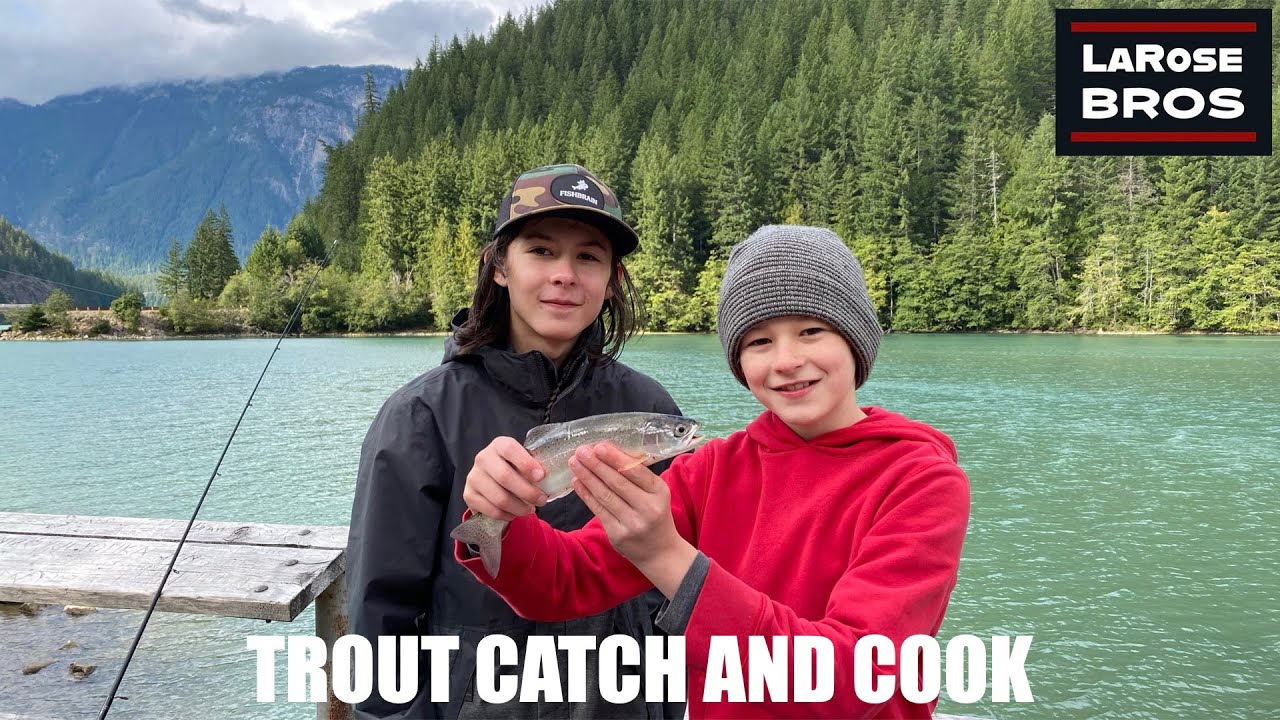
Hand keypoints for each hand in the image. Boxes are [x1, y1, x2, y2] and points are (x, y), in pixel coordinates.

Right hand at [462, 436, 546, 520]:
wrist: (491, 480)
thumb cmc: (514, 469)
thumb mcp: (523, 462)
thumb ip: (534, 467)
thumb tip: (550, 480)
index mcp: (499, 445)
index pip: (510, 450)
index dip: (526, 463)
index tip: (541, 477)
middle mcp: (483, 458)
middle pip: (505, 477)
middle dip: (528, 492)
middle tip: (542, 500)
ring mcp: (473, 477)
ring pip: (499, 498)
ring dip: (520, 508)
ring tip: (531, 510)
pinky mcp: (469, 495)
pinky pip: (492, 510)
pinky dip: (508, 515)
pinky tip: (515, 514)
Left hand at [568, 442, 680, 564]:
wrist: (660, 551)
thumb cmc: (656, 514)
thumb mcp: (657, 493)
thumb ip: (638, 475)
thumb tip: (610, 452)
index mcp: (660, 493)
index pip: (635, 472)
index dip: (615, 459)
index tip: (599, 446)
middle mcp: (648, 508)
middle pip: (617, 483)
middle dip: (596, 465)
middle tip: (581, 450)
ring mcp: (631, 524)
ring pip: (605, 496)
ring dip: (587, 477)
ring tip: (574, 462)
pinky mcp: (617, 535)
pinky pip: (598, 510)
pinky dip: (586, 494)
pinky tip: (577, 482)